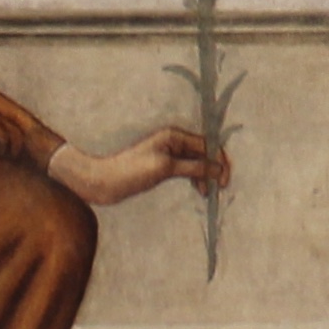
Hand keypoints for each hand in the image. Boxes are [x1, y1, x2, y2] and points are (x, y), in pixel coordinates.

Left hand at [50, 125, 225, 208]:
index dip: (220, 160)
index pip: (207, 144)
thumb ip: (194, 168)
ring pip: (197, 161)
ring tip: (206, 193)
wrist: (104, 181)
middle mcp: (174, 140)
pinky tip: (198, 189)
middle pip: (205, 152)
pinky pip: (187, 168)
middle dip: (214, 168)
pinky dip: (195, 178)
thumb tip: (219, 168)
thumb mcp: (166, 168)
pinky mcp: (164, 165)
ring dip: (205, 175)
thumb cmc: (132, 172)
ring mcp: (169, 152)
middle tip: (219, 189)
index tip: (224, 181)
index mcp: (175, 135)